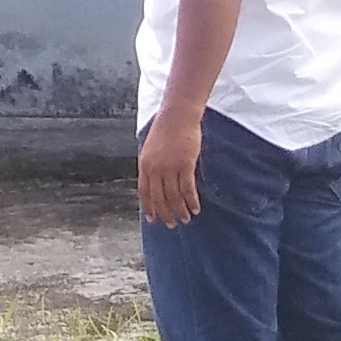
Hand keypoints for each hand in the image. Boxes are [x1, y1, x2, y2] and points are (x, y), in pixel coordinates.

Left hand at [138, 111, 202, 225]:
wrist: (177, 116)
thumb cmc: (165, 130)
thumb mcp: (151, 149)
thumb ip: (152, 166)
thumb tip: (156, 184)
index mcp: (144, 165)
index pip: (144, 192)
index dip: (149, 208)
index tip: (153, 220)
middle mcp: (155, 169)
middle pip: (159, 198)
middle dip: (166, 214)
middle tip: (172, 224)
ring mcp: (170, 167)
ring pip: (174, 197)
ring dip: (180, 210)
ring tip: (186, 219)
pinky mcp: (185, 165)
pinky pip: (187, 189)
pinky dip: (191, 201)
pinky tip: (196, 208)